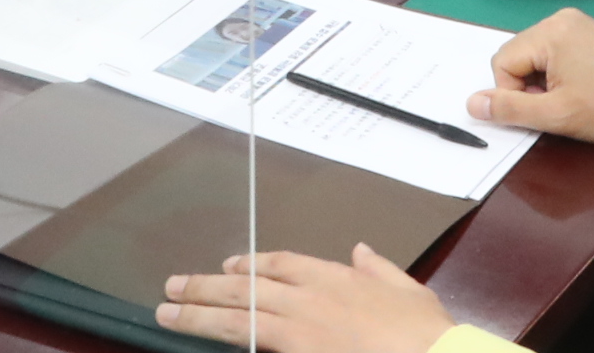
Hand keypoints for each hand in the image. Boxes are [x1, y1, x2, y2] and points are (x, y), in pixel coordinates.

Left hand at [157, 246, 451, 352]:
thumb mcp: (408, 291)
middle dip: (207, 286)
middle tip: (174, 286)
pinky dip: (227, 341)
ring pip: (238, 315)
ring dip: (199, 312)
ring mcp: (300, 328)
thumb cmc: (426, 333)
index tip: (230, 265)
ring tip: (167, 311)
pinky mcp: (297, 352)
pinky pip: (250, 344)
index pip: (284, 264)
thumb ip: (380, 269)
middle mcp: (311, 298)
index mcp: (338, 278)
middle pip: (248, 286)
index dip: (253, 264)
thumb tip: (361, 251)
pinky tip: (201, 342)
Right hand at [468, 9, 593, 141]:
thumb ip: (509, 109)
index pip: (502, 62)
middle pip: (517, 55)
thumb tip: (472, 104)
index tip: (543, 110)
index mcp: (549, 31)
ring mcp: (576, 22)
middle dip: (528, 85)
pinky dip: (558, 71)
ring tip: (571, 97)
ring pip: (535, 54)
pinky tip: (580, 87)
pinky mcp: (589, 31)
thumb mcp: (555, 115)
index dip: (513, 93)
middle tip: (558, 106)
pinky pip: (555, 50)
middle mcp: (559, 18)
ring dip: (542, 80)